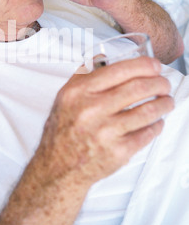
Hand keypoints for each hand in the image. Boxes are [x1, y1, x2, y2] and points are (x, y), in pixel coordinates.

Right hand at [39, 57, 173, 184]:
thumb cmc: (63, 130)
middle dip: (159, 83)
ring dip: (164, 103)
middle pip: (139, 88)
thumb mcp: (65, 96)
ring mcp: (106, 132)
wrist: (58, 166)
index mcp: (79, 92)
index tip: (154, 66)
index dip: (145, 65)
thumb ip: (84, 74)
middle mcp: (91, 110)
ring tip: (166, 101)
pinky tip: (156, 121)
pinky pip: (147, 133)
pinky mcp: (118, 152)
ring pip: (148, 110)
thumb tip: (104, 57)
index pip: (120, 70)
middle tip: (164, 84)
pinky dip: (157, 125)